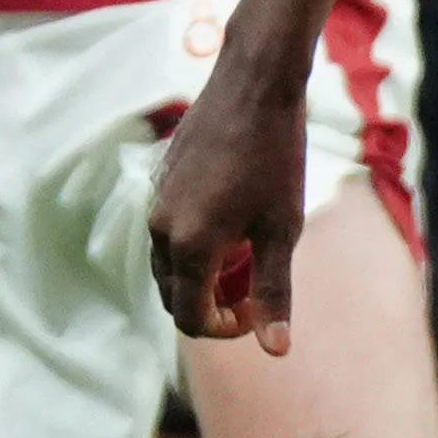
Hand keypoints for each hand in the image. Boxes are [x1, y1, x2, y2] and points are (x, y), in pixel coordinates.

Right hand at [149, 49, 309, 351]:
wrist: (253, 87)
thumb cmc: (276, 158)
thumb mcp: (283, 230)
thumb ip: (274, 291)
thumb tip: (275, 350)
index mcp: (188, 246)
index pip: (190, 317)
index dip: (226, 329)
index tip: (258, 314)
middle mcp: (160, 229)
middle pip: (174, 296)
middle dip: (213, 305)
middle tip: (256, 292)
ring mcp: (154, 204)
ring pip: (168, 266)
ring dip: (203, 277)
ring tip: (250, 258)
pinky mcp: (158, 184)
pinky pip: (168, 234)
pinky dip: (194, 248)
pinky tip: (234, 225)